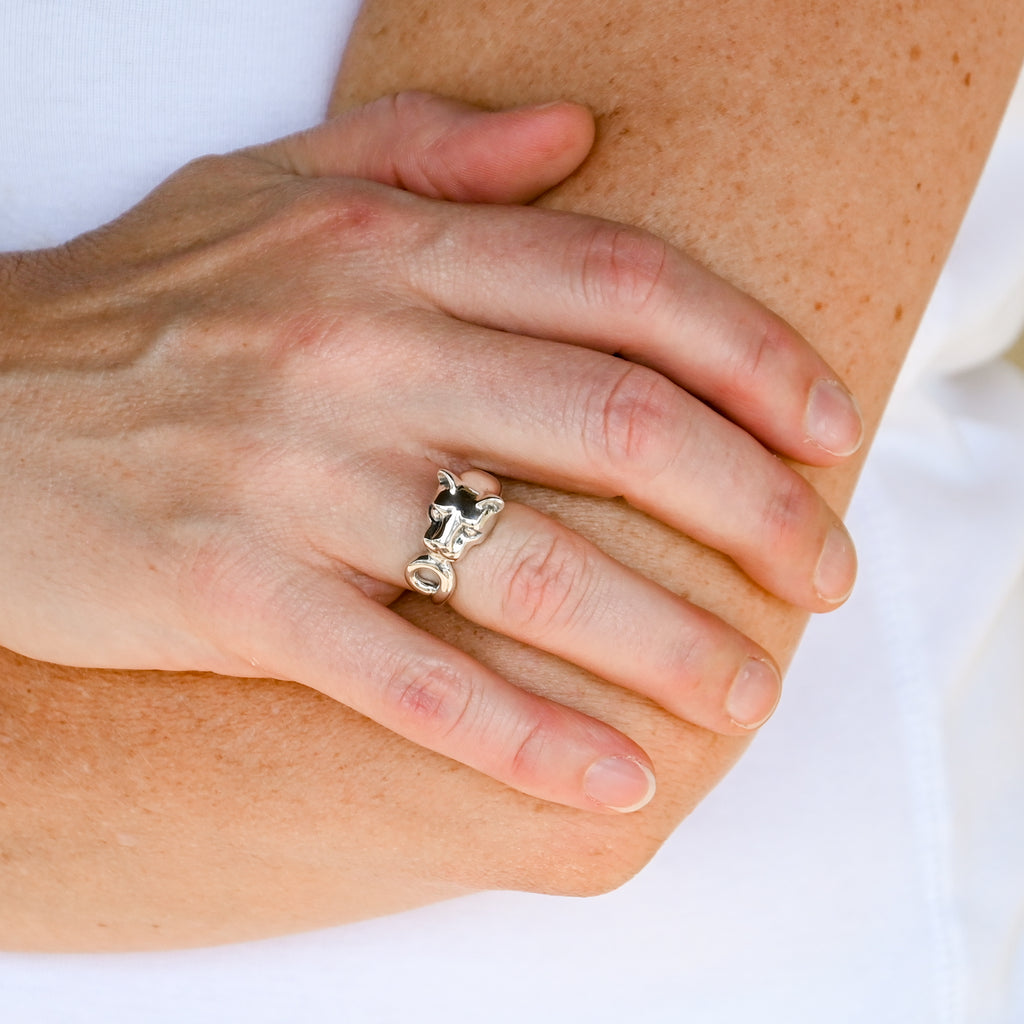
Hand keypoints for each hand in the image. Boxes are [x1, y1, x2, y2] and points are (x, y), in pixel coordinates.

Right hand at [0, 92, 859, 811]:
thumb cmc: (135, 304)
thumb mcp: (277, 186)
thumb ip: (435, 150)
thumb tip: (578, 137)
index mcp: (390, 255)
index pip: (627, 290)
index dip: (756, 358)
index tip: (829, 429)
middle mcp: (361, 355)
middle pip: (621, 426)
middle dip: (757, 510)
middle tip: (823, 575)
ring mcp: (297, 479)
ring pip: (535, 563)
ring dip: (669, 638)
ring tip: (748, 691)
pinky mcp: (233, 596)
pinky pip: (408, 682)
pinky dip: (523, 737)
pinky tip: (612, 777)